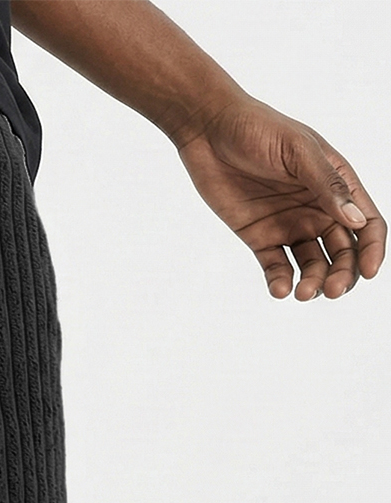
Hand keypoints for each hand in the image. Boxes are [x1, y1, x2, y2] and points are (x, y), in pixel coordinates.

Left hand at [175, 94, 384, 299]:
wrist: (209, 131)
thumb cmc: (260, 129)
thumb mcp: (299, 152)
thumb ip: (327, 186)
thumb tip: (355, 221)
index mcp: (336, 185)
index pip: (365, 224)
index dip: (371, 250)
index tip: (369, 272)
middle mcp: (317, 209)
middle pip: (342, 253)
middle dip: (342, 275)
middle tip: (330, 290)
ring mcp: (289, 225)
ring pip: (311, 265)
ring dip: (312, 283)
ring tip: (301, 293)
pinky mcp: (260, 237)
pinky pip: (276, 267)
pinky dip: (280, 282)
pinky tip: (280, 289)